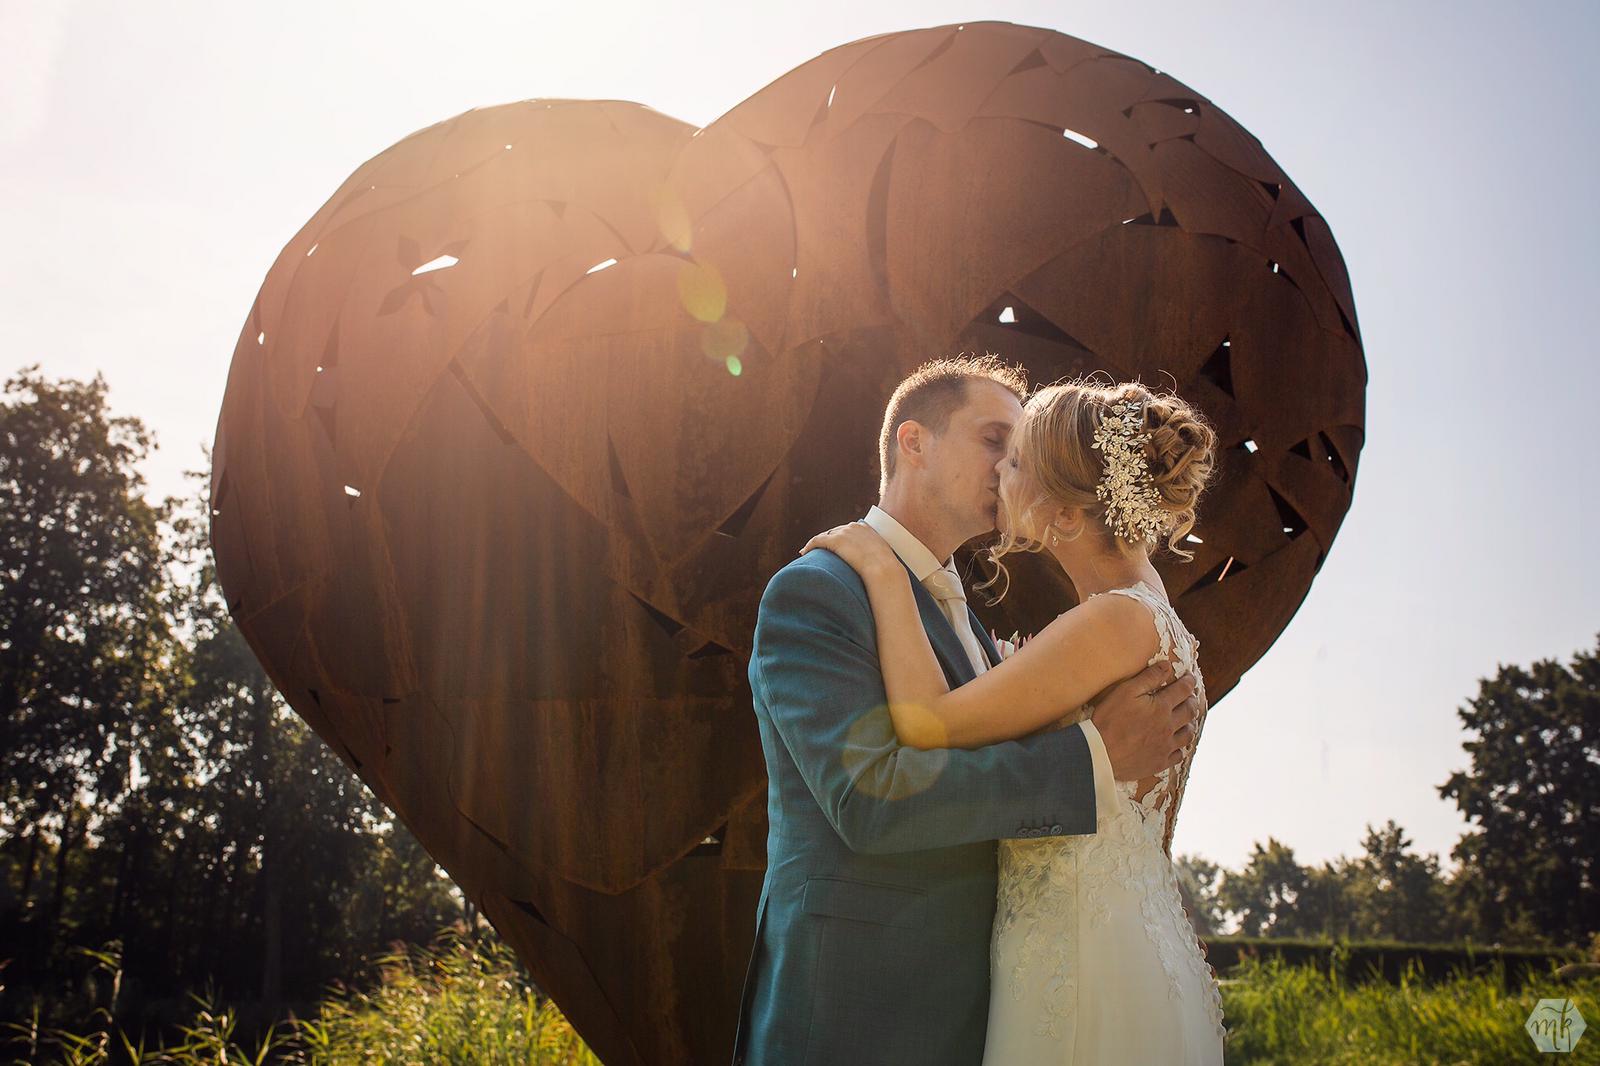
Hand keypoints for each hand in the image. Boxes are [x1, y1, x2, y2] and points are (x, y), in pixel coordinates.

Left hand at [800, 521, 899, 578]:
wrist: (884, 570)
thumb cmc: (886, 570)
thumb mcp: (883, 558)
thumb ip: (876, 558)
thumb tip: (876, 570)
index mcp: (866, 528)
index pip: (848, 531)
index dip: (840, 540)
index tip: (836, 549)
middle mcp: (854, 526)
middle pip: (835, 532)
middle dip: (828, 541)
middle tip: (821, 552)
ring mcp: (844, 532)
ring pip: (824, 536)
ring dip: (817, 544)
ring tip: (810, 553)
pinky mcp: (835, 540)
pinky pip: (817, 541)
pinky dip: (809, 546)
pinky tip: (804, 553)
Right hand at [1090, 661, 1200, 781]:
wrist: (1100, 753)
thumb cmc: (1109, 720)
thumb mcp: (1126, 691)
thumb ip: (1148, 677)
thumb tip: (1167, 665)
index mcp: (1161, 707)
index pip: (1183, 690)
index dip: (1189, 682)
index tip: (1190, 678)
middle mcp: (1168, 726)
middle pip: (1190, 711)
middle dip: (1192, 701)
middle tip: (1190, 697)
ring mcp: (1165, 746)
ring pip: (1188, 734)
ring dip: (1190, 724)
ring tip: (1187, 720)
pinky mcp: (1160, 762)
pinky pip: (1179, 754)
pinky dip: (1180, 747)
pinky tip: (1176, 744)